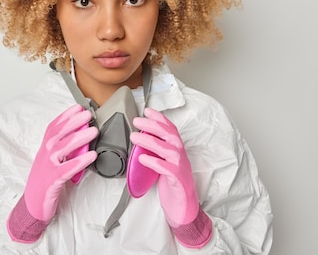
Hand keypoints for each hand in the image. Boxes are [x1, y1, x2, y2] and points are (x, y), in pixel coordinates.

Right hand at [24, 104, 97, 221]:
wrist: (33, 203)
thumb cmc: (44, 179)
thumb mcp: (51, 160)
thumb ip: (63, 147)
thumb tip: (82, 134)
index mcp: (45, 147)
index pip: (55, 126)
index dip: (66, 115)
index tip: (78, 107)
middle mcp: (45, 153)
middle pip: (59, 133)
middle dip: (74, 121)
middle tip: (88, 114)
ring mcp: (48, 166)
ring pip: (63, 147)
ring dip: (80, 137)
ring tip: (94, 131)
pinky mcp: (53, 180)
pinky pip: (68, 168)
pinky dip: (80, 161)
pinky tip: (92, 156)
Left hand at [130, 108, 199, 226]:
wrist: (183, 206)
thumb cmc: (173, 183)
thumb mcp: (164, 163)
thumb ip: (156, 152)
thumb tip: (140, 140)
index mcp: (177, 149)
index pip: (170, 128)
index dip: (159, 118)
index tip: (147, 111)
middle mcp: (180, 155)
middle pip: (168, 134)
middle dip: (152, 125)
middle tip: (136, 121)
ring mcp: (180, 166)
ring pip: (166, 149)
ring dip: (149, 141)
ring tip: (134, 138)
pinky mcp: (177, 179)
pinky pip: (166, 168)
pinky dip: (154, 162)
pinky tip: (142, 159)